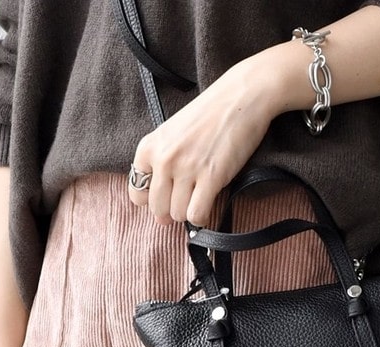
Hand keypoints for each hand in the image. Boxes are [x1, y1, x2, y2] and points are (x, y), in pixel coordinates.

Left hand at [127, 54, 279, 226]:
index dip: (152, 200)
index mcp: (149, 146)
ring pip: (178, 214)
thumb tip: (160, 215)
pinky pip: (196, 215)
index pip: (137, 193)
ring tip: (200, 194)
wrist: (241, 96)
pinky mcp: (210, 177)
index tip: (168, 194)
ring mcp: (186, 168)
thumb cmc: (208, 116)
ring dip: (189, 211)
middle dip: (173, 208)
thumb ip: (161, 167)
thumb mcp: (171, 134)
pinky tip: (208, 202)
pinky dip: (202, 216)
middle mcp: (164, 158)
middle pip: (158, 208)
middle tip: (188, 196)